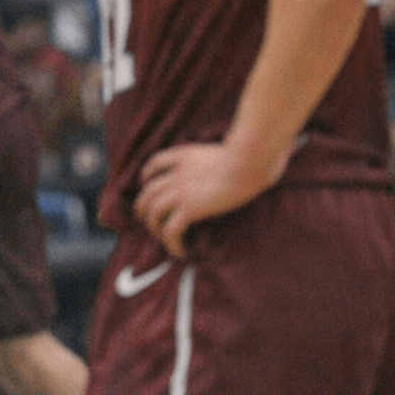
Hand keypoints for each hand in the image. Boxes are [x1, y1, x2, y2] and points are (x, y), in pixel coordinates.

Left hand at [132, 138, 286, 256]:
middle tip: (143, 217)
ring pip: (153, 213)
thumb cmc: (252, 153)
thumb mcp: (232, 146)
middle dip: (142, 205)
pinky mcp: (189, 209)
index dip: (147, 174)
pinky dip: (171, 243)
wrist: (248, 160)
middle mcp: (176, 173)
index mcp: (185, 155)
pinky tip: (180, 251)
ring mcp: (180, 191)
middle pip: (148, 191)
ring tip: (161, 239)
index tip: (145, 182)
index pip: (156, 163)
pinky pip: (170, 231)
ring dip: (154, 228)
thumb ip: (231, 146)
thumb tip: (252, 142)